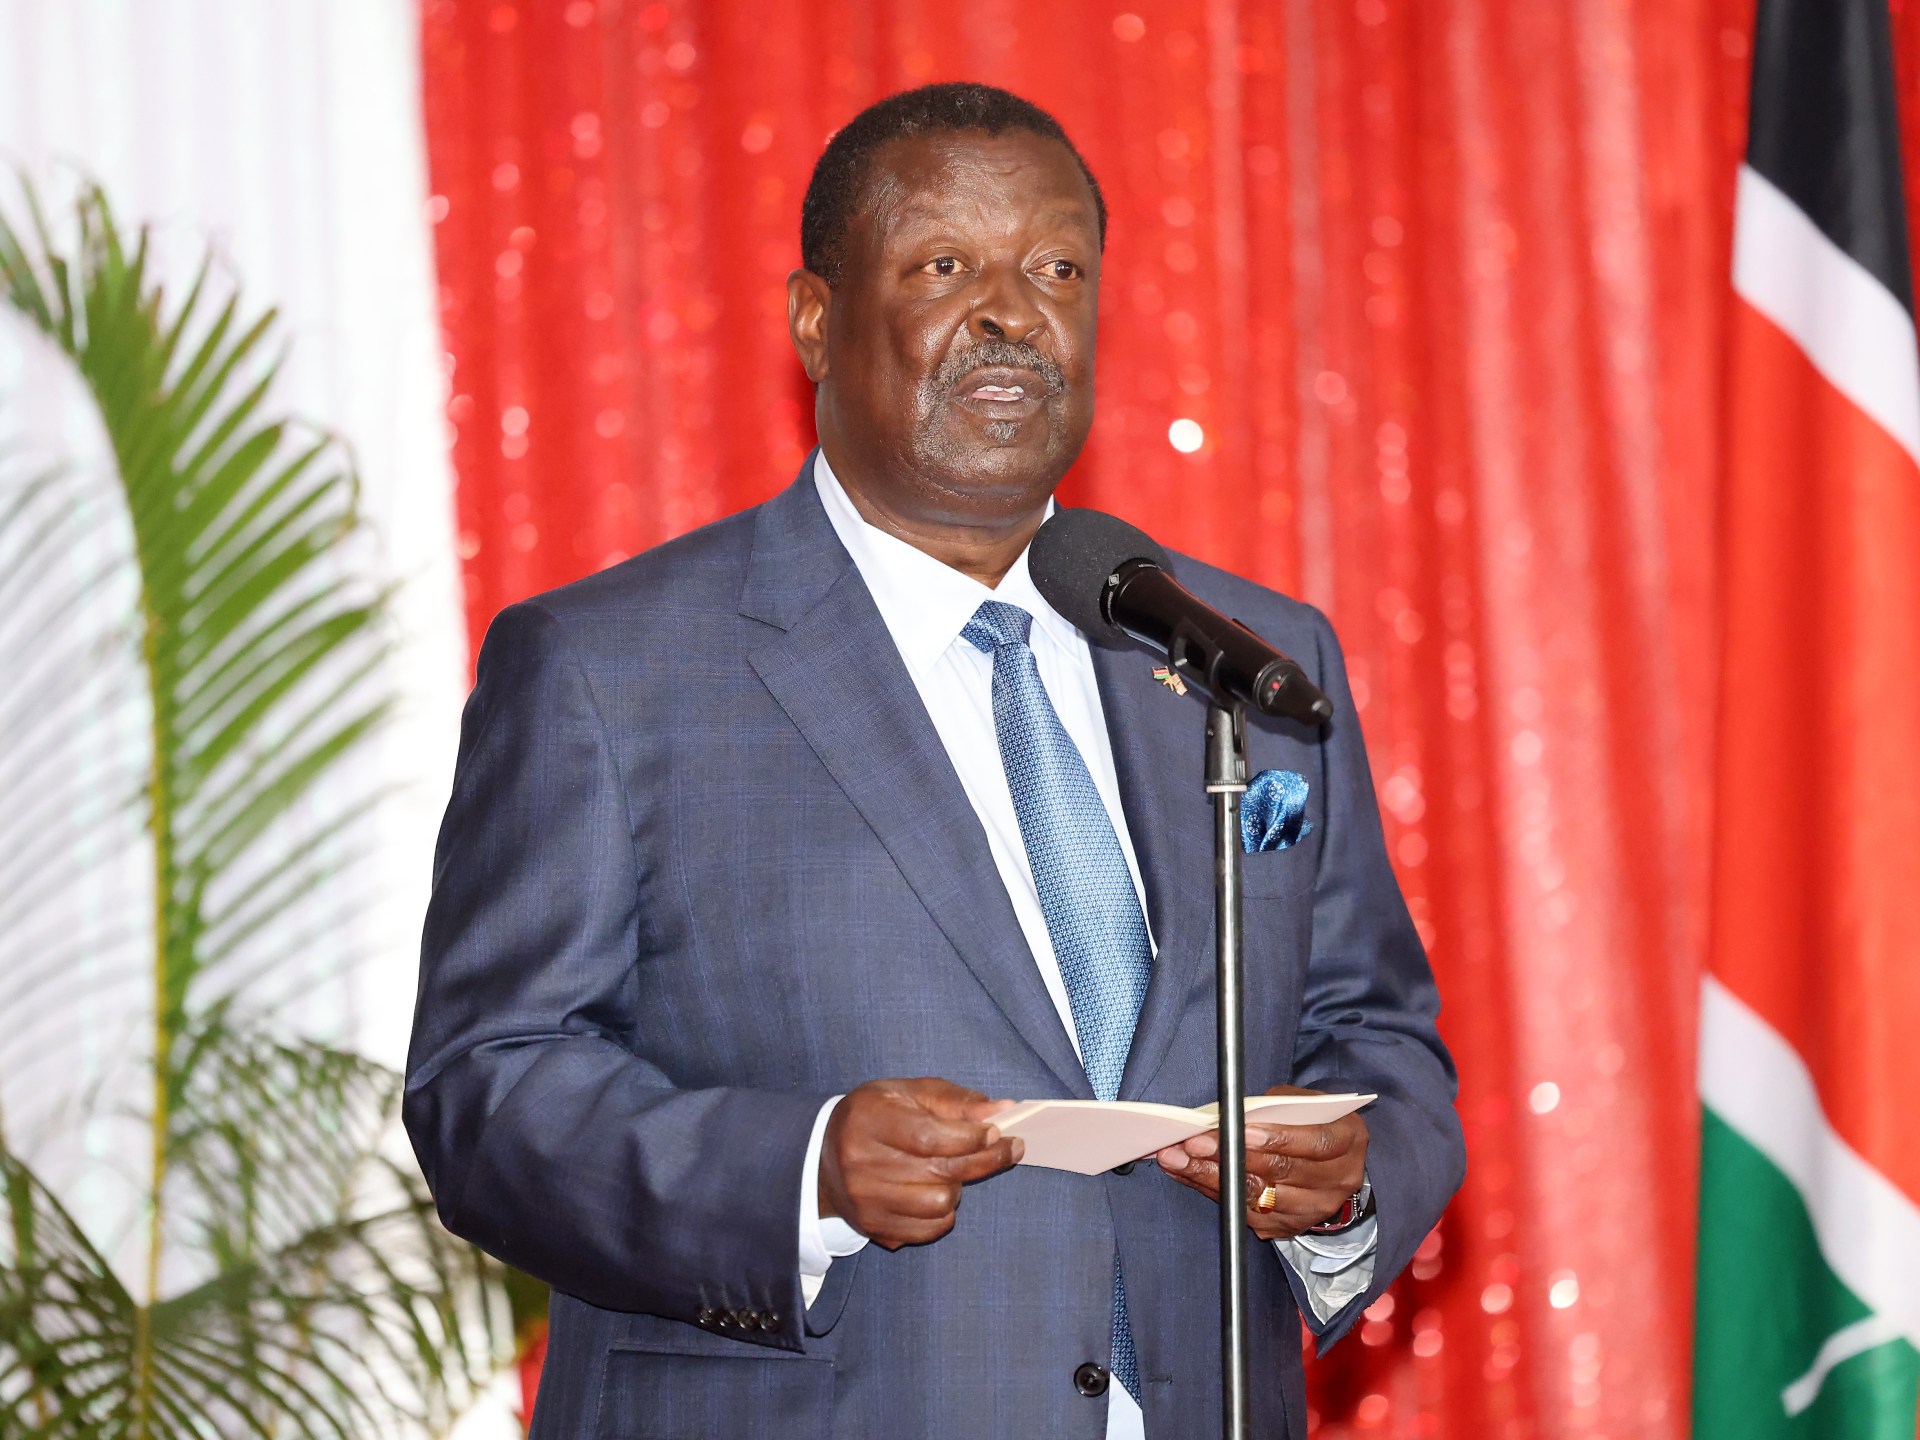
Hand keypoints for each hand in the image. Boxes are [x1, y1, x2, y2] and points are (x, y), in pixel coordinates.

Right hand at [819, 1078, 1023, 1249]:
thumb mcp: (909, 1093)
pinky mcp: (872, 1227)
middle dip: (983, 1160)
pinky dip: (944, 1212)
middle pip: (940, 1172)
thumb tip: (1002, 1110)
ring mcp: (865, 1200)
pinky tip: (936, 1191)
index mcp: (869, 1120)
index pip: (929, 1137)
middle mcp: (860, 1162)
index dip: (970, 1137)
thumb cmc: (876, 1116)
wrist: (825, 1156)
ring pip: (939, 1204)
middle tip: (1007, 1148)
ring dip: (958, 1187)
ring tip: (951, 1171)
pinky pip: (928, 1229)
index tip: (996, 1132)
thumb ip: (956, 1101)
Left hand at [1154, 1085, 1368, 1240]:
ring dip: (1211, 1176)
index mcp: (1347, 1141)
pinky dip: (1211, 1190)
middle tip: (1192, 1143)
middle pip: (1279, 1172)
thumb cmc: (1311, 1121)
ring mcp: (1311, 1210)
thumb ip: (1278, 1105)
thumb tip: (1235, 1113)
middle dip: (1231, 1156)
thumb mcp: (1306, 1101)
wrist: (1331, 1164)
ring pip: (1257, 1196)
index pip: (1314, 1143)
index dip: (1278, 1138)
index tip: (1241, 1131)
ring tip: (1176, 1159)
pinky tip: (1185, 1173)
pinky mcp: (1287, 1227)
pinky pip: (1243, 1211)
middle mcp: (1335, 1181)